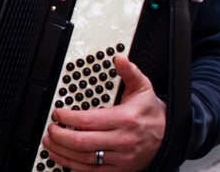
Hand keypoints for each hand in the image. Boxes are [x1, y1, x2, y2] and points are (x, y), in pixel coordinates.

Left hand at [41, 56, 166, 171]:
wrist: (169, 136)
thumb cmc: (151, 113)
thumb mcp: (143, 88)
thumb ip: (130, 72)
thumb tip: (120, 59)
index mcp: (125, 120)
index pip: (88, 121)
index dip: (67, 117)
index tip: (57, 113)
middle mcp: (122, 141)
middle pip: (82, 142)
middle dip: (60, 135)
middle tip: (50, 128)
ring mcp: (121, 158)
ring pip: (85, 159)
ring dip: (62, 152)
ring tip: (50, 143)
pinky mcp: (120, 170)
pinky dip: (74, 166)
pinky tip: (62, 158)